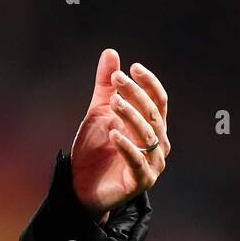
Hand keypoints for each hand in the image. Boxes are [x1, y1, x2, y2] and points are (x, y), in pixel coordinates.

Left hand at [70, 48, 169, 221]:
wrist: (81, 188)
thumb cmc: (95, 150)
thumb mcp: (99, 113)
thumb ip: (106, 86)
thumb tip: (111, 52)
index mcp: (153, 128)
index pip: (158, 101)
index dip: (148, 83)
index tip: (133, 67)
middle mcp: (158, 145)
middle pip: (152, 114)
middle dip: (135, 94)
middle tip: (117, 80)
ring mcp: (152, 164)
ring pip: (147, 135)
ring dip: (130, 116)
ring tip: (113, 102)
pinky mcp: (140, 182)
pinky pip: (137, 161)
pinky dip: (126, 146)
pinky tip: (113, 133)